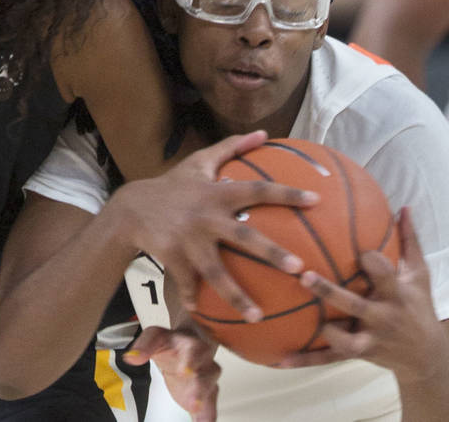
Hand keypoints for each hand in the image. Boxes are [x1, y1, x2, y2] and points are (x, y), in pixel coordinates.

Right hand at [108, 131, 319, 320]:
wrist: (131, 208)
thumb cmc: (174, 185)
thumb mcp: (200, 161)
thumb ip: (232, 147)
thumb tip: (264, 132)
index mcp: (218, 193)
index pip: (259, 190)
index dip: (287, 194)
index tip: (316, 201)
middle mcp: (206, 217)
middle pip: (244, 237)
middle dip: (272, 253)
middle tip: (299, 269)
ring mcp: (189, 240)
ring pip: (216, 272)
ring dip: (237, 296)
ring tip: (258, 316)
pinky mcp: (172, 257)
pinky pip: (188, 283)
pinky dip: (194, 298)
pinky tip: (205, 314)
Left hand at [124, 326, 219, 421]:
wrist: (188, 343)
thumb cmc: (172, 343)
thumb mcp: (155, 337)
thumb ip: (143, 346)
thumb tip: (131, 358)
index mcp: (189, 343)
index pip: (193, 348)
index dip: (191, 359)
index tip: (185, 372)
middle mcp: (202, 360)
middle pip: (208, 371)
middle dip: (201, 387)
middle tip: (193, 402)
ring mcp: (206, 376)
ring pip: (211, 387)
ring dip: (203, 400)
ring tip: (194, 410)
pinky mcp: (206, 392)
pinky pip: (211, 404)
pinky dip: (207, 414)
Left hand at [277, 207, 448, 378]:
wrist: (426, 356)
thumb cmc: (418, 305)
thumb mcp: (419, 274)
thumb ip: (409, 240)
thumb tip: (404, 205)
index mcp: (396, 294)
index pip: (384, 275)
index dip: (371, 261)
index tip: (354, 248)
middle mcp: (382, 317)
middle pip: (354, 305)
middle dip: (330, 292)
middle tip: (304, 275)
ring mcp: (369, 339)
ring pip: (342, 338)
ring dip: (319, 329)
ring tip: (292, 313)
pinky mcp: (357, 354)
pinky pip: (327, 359)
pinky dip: (304, 361)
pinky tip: (279, 359)